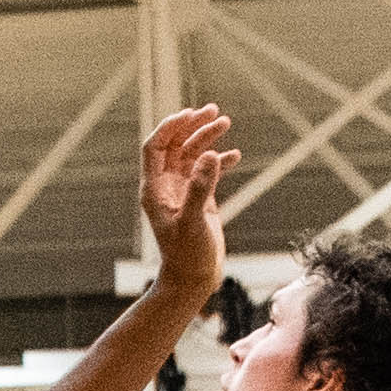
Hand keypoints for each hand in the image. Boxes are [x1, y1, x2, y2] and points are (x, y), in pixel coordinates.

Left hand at [137, 105, 235, 307]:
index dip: (170, 127)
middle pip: (174, 145)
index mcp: (154, 189)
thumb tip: (208, 155)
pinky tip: (236, 155)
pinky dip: (220, 160)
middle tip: (213, 110)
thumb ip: (200, 188)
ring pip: (192, 155)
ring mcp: (183, 192)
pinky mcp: (199, 200)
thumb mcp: (194, 221)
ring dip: (207, 138)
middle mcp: (165, 187)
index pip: (154, 147)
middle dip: (192, 126)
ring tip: (225, 122)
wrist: (194, 279)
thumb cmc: (188, 255)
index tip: (191, 114)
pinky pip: (207, 171)